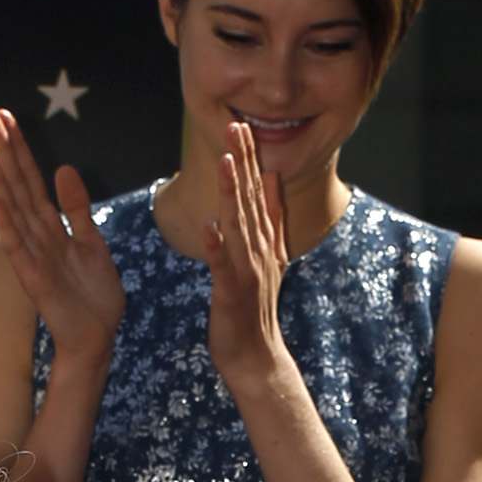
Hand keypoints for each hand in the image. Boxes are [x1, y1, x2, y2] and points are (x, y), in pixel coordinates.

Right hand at [0, 108, 123, 362]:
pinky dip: (5, 222)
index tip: (5, 116)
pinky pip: (16, 245)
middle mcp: (36, 236)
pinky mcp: (34, 278)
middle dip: (3, 150)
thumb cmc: (94, 297)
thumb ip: (76, 208)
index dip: (19, 147)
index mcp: (50, 227)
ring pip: (12, 209)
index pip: (30, 179)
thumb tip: (63, 169)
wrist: (97, 338)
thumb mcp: (91, 241)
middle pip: (16, 185)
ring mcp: (32, 256)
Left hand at [202, 121, 290, 394]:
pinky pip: (223, 266)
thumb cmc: (255, 308)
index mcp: (265, 240)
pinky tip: (209, 226)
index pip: (258, 191)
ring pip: (239, 224)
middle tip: (236, 127)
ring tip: (226, 162)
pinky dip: (217, 246)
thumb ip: (273, 218)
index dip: (251, 159)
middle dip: (244, 162)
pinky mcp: (233, 292)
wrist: (257, 355)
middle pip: (251, 199)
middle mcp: (260, 250)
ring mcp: (248, 270)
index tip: (243, 126)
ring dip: (233, 193)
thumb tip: (272, 179)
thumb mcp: (270, 256)